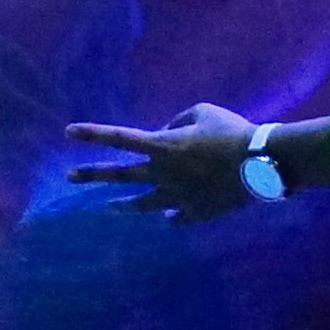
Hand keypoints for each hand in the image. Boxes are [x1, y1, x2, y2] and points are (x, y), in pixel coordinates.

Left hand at [67, 103, 275, 223]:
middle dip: (92, 175)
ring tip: (109, 207)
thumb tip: (167, 133)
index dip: (92, 134)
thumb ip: (178, 121)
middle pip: (120, 176)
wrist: (261, 164)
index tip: (67, 132)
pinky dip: (173, 216)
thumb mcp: (202, 111)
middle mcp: (163, 174)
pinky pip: (177, 217)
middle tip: (69, 177)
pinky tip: (169, 217)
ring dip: (124, 205)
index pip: (118, 138)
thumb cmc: (232, 131)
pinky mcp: (196, 213)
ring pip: (143, 204)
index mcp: (162, 146)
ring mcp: (177, 197)